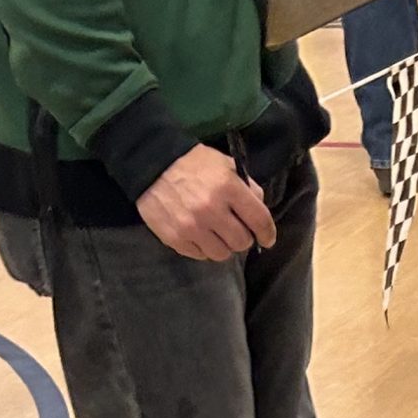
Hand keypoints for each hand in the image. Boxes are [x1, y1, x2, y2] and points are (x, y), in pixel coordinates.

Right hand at [137, 145, 276, 260]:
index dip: (267, 233)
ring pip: (222, 254)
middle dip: (242, 237)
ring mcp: (192, 226)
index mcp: (227, 187)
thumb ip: (246, 187)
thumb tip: (259, 210)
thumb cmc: (191, 162)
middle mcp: (211, 209)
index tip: (266, 238)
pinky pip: (200, 255)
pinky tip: (198, 233)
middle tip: (234, 229)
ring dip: (223, 246)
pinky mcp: (176, 238)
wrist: (150, 162)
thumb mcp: (224, 164)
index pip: (259, 220)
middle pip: (242, 242)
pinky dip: (203, 248)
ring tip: (215, 233)